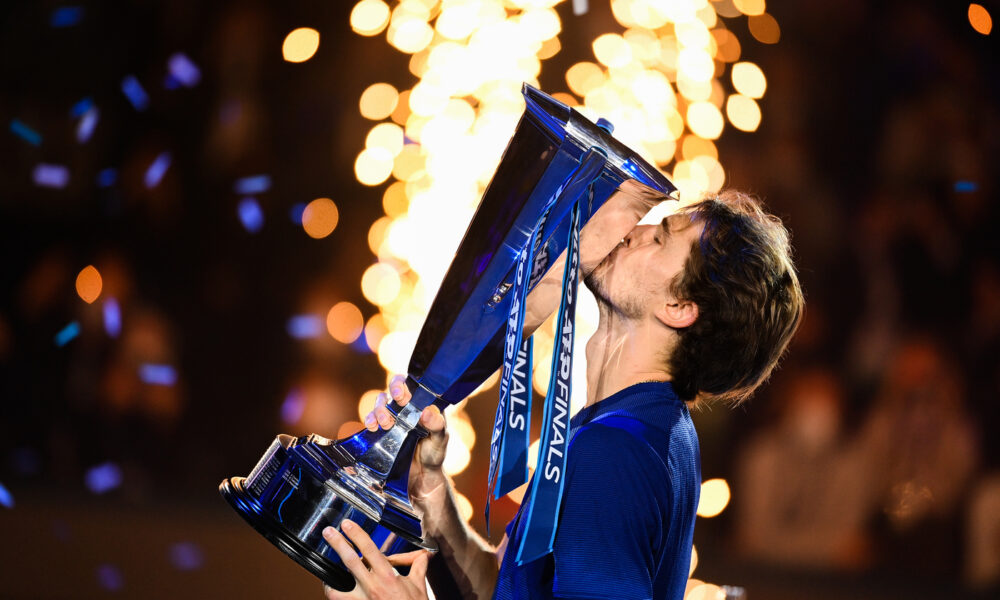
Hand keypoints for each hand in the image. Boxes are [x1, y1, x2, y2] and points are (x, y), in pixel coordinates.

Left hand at [322, 520, 430, 599]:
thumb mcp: (419, 586)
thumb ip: (418, 566)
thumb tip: (424, 554)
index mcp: (388, 577)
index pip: (370, 550)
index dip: (357, 535)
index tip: (347, 525)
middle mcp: (372, 587)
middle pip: (351, 560)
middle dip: (338, 543)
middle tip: (328, 532)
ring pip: (338, 583)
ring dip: (329, 572)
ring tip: (324, 563)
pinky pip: (337, 599)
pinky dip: (331, 591)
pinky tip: (330, 585)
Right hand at [364, 376, 449, 515]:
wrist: (421, 480)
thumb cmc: (434, 456)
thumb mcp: (439, 441)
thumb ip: (437, 425)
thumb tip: (427, 411)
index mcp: (421, 407)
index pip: (411, 387)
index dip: (402, 385)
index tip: (400, 394)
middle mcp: (406, 411)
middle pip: (392, 392)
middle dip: (388, 396)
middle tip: (393, 403)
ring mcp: (393, 422)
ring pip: (380, 405)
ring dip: (379, 410)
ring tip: (384, 424)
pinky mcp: (381, 434)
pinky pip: (371, 421)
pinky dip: (369, 421)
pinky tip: (372, 428)